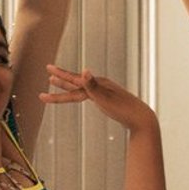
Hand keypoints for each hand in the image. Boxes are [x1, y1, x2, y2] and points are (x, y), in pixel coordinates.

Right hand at [41, 64, 157, 133]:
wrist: (141, 119)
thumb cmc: (124, 110)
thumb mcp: (106, 99)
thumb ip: (93, 86)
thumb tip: (83, 71)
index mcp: (98, 85)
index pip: (74, 81)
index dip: (60, 77)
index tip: (48, 72)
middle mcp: (100, 85)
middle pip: (75, 83)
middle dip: (60, 79)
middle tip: (47, 71)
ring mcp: (104, 92)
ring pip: (81, 88)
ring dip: (67, 85)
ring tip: (54, 81)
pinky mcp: (107, 100)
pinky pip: (89, 94)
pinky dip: (81, 92)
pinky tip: (81, 93)